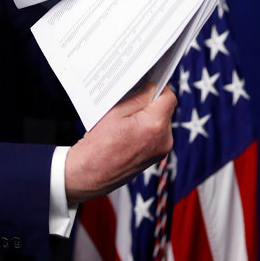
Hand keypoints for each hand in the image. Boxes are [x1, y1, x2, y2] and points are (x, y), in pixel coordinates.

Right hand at [64, 83, 175, 204]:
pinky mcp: (156, 157)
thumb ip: (138, 97)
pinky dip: (145, 130)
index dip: (157, 88)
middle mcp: (164, 140)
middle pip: (165, 110)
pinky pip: (156, 135)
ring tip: (125, 123)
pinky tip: (127, 133)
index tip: (145, 86)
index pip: (169, 97)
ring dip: (147, 117)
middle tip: (128, 105)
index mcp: (155, 125)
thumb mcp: (115, 112)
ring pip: (160, 122)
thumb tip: (152, 87)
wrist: (90, 174)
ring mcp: (161, 151)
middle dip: (149, 104)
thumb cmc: (99, 145)